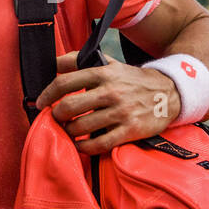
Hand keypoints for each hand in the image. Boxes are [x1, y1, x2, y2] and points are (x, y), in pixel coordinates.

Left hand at [35, 52, 179, 155]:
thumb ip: (80, 61)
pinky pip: (98, 144)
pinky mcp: (129, 130)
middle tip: (57, 118)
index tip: (41, 103)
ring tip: (68, 130)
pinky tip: (80, 144)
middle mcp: (110, 92)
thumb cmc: (131, 79)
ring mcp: (120, 112)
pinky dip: (84, 147)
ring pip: (81, 127)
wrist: (167, 93)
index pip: (64, 83)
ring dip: (69, 131)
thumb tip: (54, 63)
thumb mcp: (109, 64)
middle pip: (69, 107)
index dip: (47, 94)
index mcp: (102, 73)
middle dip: (57, 115)